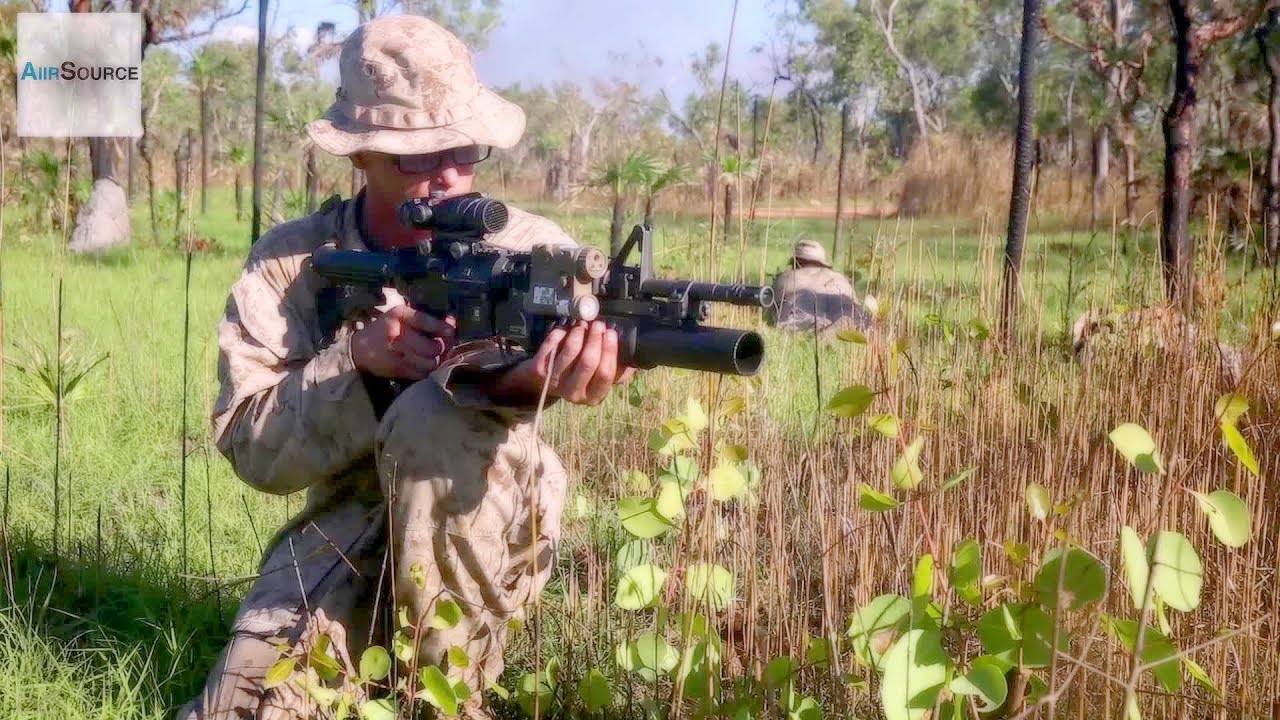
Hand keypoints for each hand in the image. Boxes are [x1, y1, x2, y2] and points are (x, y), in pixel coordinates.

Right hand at [351, 306, 455, 379]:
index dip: (443, 327)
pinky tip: (425, 363)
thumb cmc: (385, 328)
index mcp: (399, 316)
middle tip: (441, 345)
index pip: (426, 322)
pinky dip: (428, 369)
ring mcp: (398, 356)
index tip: (451, 331)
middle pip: (433, 347)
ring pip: (430, 363)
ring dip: (437, 359)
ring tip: (434, 354)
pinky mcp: (398, 370)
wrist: (360, 349)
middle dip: (442, 347)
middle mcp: (398, 336)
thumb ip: (424, 318)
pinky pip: (423, 373)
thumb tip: (451, 322)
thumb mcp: (400, 315)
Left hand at [491, 320, 635, 405]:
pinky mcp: (540, 370)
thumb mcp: (600, 379)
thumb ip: (618, 371)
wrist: (545, 382)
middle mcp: (574, 394)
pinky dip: (562, 332)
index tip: (611, 333)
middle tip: (599, 324)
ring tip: (583, 324)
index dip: (610, 350)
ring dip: (579, 333)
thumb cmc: (580, 376)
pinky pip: (553, 344)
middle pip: (589, 362)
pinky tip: (568, 328)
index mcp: (593, 397)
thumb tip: (634, 359)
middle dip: (596, 338)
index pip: (605, 373)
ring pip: (570, 351)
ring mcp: (555, 382)